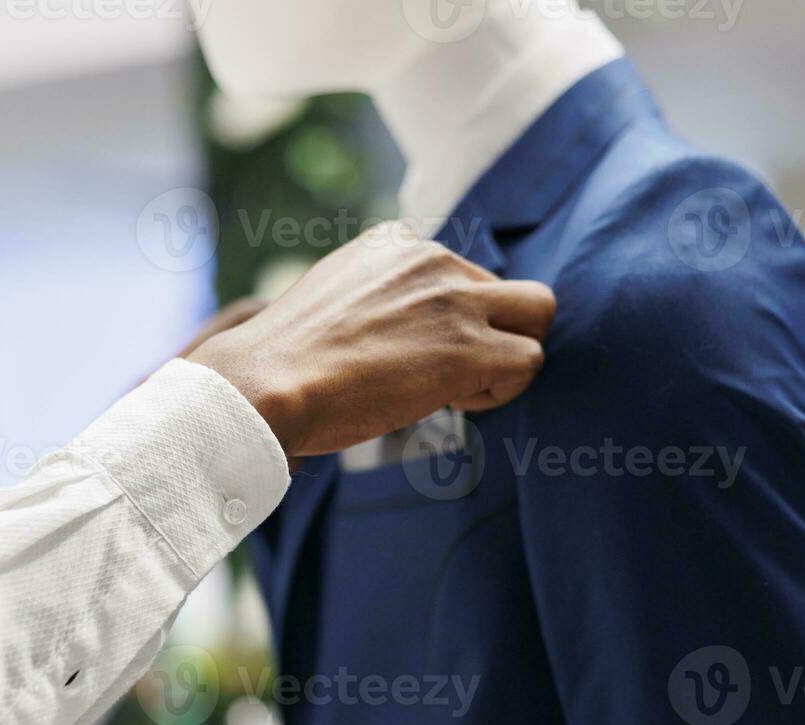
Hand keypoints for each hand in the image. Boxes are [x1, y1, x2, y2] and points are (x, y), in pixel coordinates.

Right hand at [187, 221, 553, 458]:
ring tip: (455, 388)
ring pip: (538, 314)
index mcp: (395, 243)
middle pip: (507, 291)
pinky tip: (453, 402)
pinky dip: (503, 389)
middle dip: (490, 333)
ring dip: (507, 356)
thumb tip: (398, 333)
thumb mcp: (331, 300)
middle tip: (445, 374)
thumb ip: (377, 298)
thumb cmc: (284, 362)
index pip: (458, 272)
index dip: (446, 321)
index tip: (408, 352)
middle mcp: (432, 258)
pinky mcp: (470, 346)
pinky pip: (530, 361)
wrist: (266, 383)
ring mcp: (454, 299)